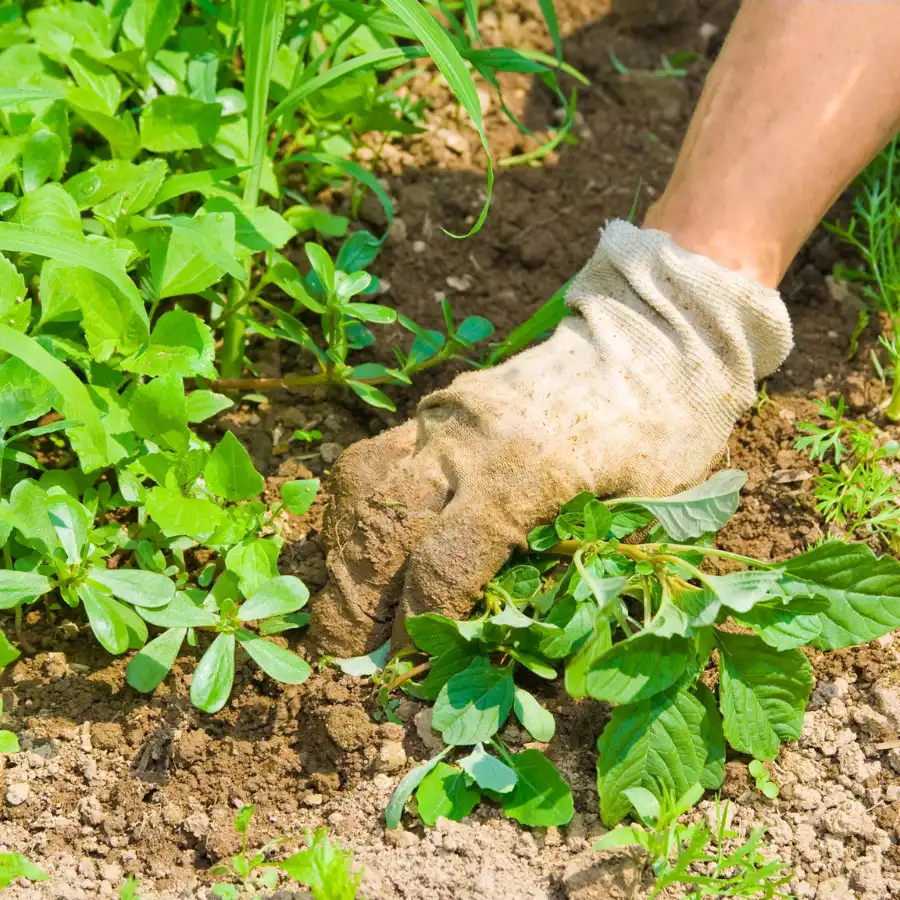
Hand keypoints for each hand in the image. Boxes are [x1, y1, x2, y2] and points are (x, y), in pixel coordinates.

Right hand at [309, 221, 791, 655]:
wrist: (654, 336)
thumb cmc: (666, 432)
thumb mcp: (646, 512)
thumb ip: (576, 569)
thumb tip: (508, 638)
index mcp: (527, 473)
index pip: (443, 564)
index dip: (418, 626)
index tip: (409, 667)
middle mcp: (469, 440)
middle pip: (383, 528)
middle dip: (355, 602)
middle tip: (350, 653)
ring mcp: (446, 415)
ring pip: (364, 488)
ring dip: (343, 554)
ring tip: (346, 602)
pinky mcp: (438, 404)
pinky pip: (375, 457)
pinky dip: (358, 509)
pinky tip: (362, 542)